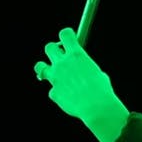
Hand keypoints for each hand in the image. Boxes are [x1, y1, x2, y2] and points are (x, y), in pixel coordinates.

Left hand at [34, 27, 128, 141]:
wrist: (96, 107)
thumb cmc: (101, 90)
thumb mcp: (97, 73)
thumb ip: (85, 68)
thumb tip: (80, 70)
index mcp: (76, 55)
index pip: (65, 34)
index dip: (67, 35)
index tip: (69, 39)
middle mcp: (63, 64)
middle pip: (49, 47)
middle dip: (54, 50)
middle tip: (61, 57)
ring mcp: (55, 78)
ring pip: (39, 66)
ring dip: (46, 69)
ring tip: (55, 74)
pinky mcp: (53, 92)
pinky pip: (53, 90)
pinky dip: (59, 93)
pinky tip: (70, 98)